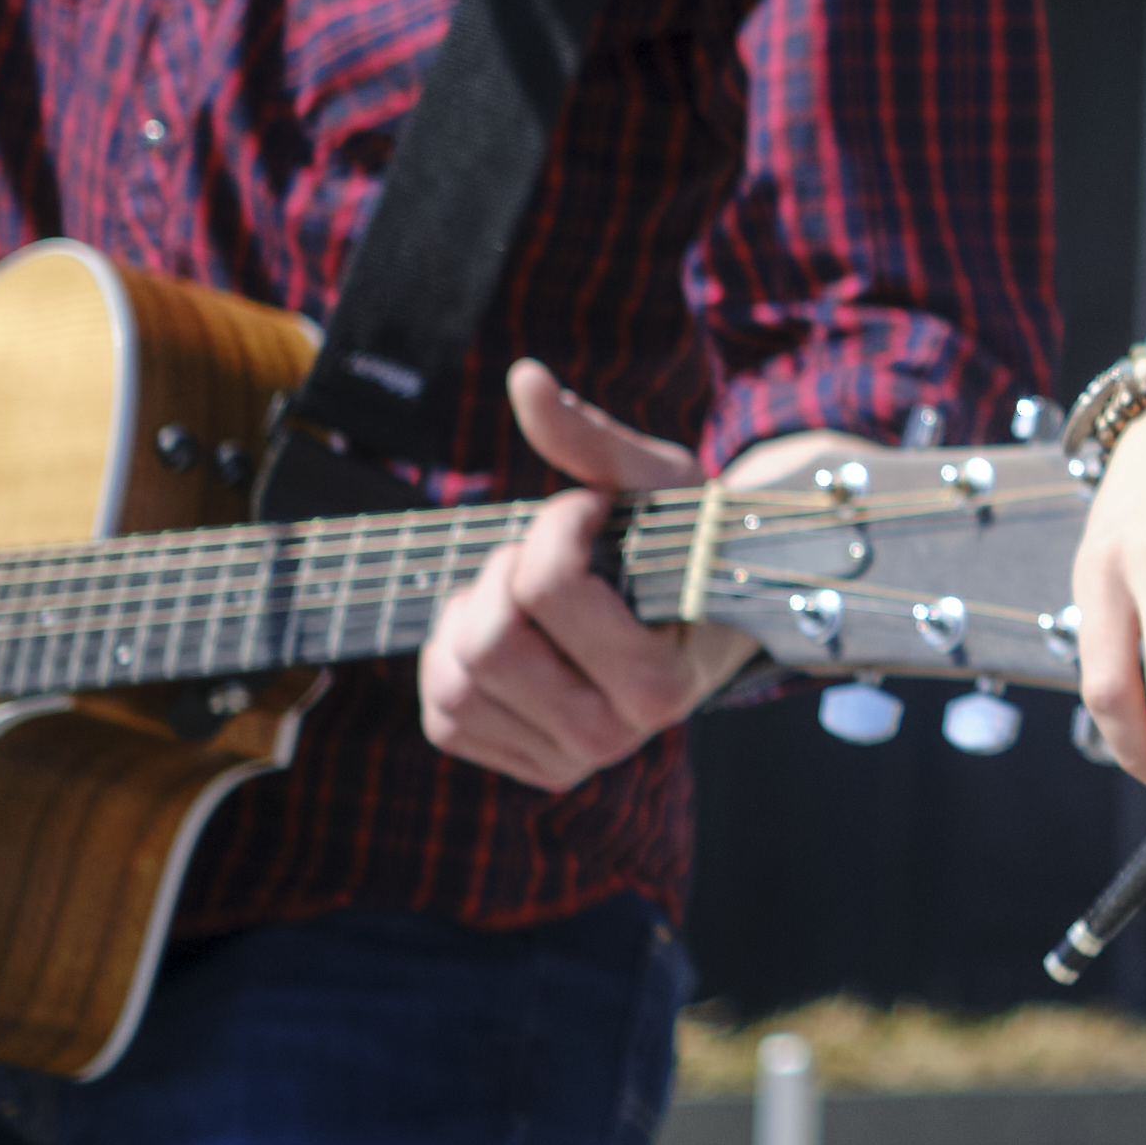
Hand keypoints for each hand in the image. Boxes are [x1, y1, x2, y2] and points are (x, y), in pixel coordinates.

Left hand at [419, 362, 752, 791]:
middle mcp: (615, 737)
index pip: (548, 587)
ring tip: (526, 594)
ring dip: (475, 614)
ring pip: (454, 679)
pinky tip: (504, 634)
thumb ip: (592, 438)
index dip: (556, 524)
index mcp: (661, 685)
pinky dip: (454, 661)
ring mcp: (569, 760)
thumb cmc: (684, 544)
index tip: (590, 509)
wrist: (703, 614)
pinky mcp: (527, 766)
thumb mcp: (657, 486)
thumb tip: (523, 379)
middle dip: (506, 572)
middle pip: (488, 639)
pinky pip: (442, 717)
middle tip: (548, 553)